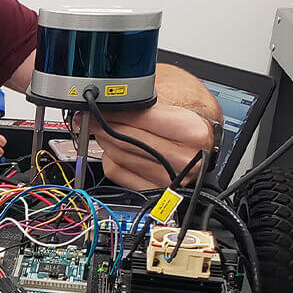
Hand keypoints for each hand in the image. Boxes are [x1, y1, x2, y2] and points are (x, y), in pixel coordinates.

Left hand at [78, 105, 213, 189]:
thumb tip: (107, 102)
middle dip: (103, 125)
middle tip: (90, 116)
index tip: (97, 106)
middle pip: (127, 140)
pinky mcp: (154, 191)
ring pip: (119, 156)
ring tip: (101, 128)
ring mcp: (169, 179)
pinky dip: (109, 157)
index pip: (142, 119)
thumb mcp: (176, 101)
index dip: (115, 111)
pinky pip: (117, 172)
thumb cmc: (188, 120)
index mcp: (193, 133)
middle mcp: (184, 160)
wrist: (202, 142)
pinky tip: (112, 147)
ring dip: (104, 140)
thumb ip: (144, 102)